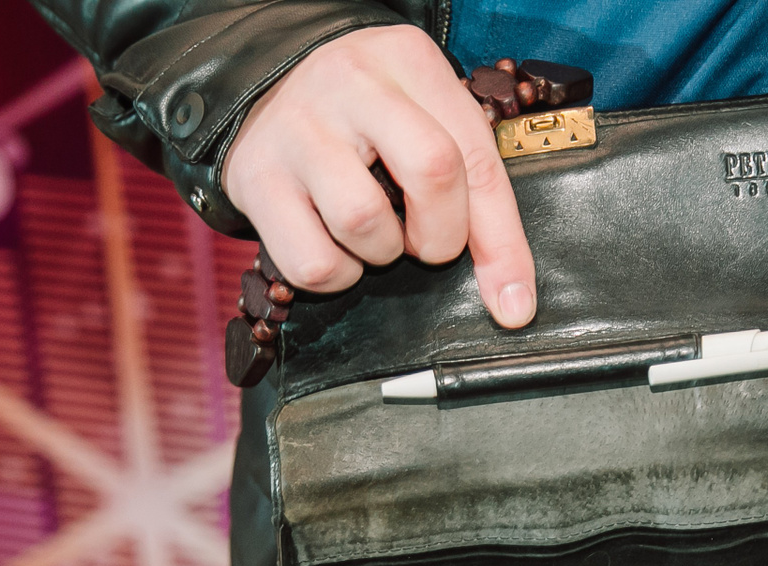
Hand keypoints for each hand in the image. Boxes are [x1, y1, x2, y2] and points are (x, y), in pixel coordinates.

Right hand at [221, 24, 536, 326]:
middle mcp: (350, 82)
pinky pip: (312, 262)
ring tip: (374, 232)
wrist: (267, 94)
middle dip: (440, 237)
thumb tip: (512, 303)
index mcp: (408, 60)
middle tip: (423, 241)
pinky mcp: (255, 176)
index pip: (475, 156)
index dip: (502, 240)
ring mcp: (296, 127)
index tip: (513, 301)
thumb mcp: (431, 128)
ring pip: (364, 221)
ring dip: (381, 253)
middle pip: (432, 172)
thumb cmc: (367, 122)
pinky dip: (337, 274)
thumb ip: (479, 201)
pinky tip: (337, 246)